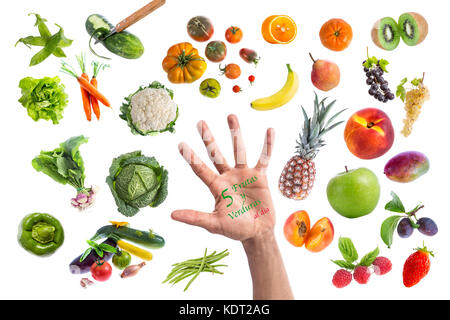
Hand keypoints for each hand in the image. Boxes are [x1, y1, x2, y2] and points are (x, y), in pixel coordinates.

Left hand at [172, 114, 275, 240]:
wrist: (257, 232)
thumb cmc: (234, 229)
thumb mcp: (214, 223)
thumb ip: (195, 217)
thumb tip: (172, 214)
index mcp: (216, 186)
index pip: (200, 169)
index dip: (191, 157)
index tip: (180, 144)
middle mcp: (228, 176)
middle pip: (217, 154)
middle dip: (209, 139)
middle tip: (200, 123)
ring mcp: (244, 174)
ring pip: (239, 150)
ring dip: (235, 133)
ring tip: (231, 116)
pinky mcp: (260, 176)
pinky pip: (264, 158)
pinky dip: (267, 145)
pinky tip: (269, 131)